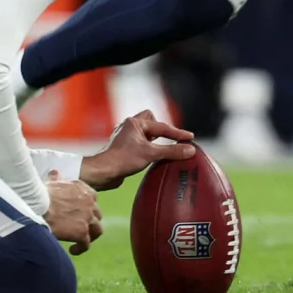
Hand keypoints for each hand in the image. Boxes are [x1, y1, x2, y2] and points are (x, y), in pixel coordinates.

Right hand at [45, 172, 101, 253]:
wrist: (38, 205)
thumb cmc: (41, 194)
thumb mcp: (51, 182)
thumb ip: (56, 179)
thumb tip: (55, 173)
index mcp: (83, 189)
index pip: (92, 198)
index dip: (86, 207)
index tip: (78, 214)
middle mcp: (89, 202)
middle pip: (97, 214)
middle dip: (90, 222)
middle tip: (80, 229)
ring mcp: (87, 217)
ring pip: (97, 230)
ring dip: (90, 236)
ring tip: (80, 242)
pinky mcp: (82, 231)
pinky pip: (86, 243)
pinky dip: (81, 248)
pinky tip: (73, 250)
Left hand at [79, 109, 196, 190]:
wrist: (103, 172)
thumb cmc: (123, 159)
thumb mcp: (151, 154)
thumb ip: (171, 151)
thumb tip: (190, 150)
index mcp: (135, 123)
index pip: (162, 127)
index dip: (177, 133)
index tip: (190, 138)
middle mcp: (129, 127)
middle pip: (150, 120)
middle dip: (160, 128)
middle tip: (169, 137)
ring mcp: (124, 137)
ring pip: (144, 132)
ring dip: (153, 138)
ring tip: (161, 147)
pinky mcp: (122, 148)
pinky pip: (139, 142)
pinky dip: (147, 146)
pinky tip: (150, 155)